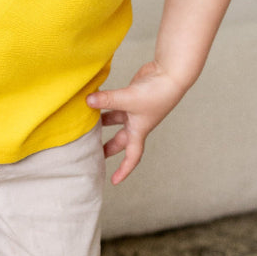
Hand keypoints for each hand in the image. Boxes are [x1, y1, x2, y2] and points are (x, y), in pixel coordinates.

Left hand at [87, 61, 184, 184]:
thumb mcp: (128, 100)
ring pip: (115, 120)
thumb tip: (87, 101)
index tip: (113, 181)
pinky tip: (93, 98)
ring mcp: (134, 108)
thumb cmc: (156, 93)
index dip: (123, 170)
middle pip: (120, 140)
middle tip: (92, 153)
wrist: (170, 74)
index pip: (132, 157)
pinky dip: (104, 102)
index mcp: (139, 131)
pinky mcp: (132, 94)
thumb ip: (107, 100)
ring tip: (86, 124)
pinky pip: (115, 103)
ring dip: (102, 122)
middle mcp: (137, 122)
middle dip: (107, 148)